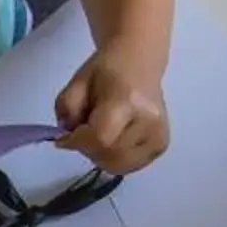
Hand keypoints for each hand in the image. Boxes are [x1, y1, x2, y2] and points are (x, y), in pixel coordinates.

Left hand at [54, 49, 168, 172]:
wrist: (139, 60)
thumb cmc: (107, 70)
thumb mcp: (77, 83)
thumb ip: (66, 112)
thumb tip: (66, 142)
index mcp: (128, 100)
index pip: (100, 138)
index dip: (78, 142)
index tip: (65, 137)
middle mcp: (149, 121)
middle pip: (109, 155)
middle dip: (88, 149)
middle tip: (83, 133)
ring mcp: (158, 135)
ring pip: (118, 166)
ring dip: (100, 156)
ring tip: (99, 134)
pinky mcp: (161, 145)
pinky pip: (129, 166)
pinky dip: (114, 159)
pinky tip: (112, 141)